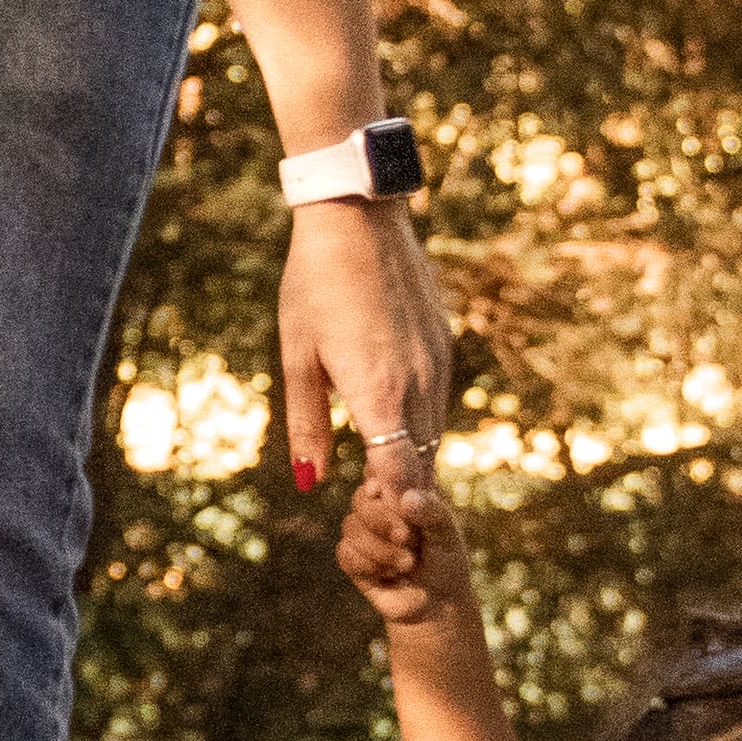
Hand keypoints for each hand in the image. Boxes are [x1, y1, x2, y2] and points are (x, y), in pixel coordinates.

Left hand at [276, 202, 454, 530]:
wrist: (358, 217)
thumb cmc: (314, 285)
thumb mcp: (298, 357)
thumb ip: (307, 424)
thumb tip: (310, 482)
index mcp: (377, 394)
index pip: (399, 476)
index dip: (390, 508)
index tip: (374, 523)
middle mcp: (417, 383)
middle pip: (422, 462)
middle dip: (403, 493)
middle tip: (378, 514)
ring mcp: (437, 361)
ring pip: (434, 432)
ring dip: (414, 458)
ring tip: (385, 477)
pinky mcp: (443, 342)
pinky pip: (438, 399)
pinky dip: (421, 423)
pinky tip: (397, 424)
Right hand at [335, 455, 465, 629]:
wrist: (436, 603)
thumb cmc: (445, 560)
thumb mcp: (447, 533)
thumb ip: (431, 511)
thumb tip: (405, 500)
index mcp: (400, 489)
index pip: (379, 468)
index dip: (382, 481)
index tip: (398, 498)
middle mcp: (378, 505)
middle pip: (360, 498)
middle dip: (383, 521)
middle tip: (408, 539)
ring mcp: (362, 530)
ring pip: (350, 526)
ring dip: (381, 550)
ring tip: (408, 564)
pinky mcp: (352, 557)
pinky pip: (346, 553)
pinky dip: (370, 566)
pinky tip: (390, 575)